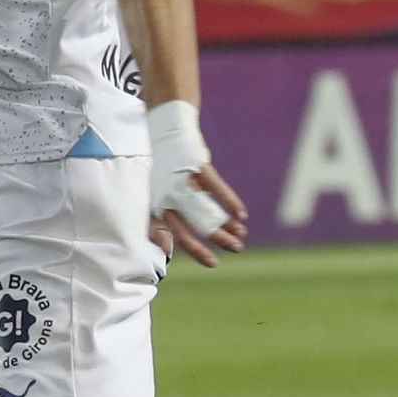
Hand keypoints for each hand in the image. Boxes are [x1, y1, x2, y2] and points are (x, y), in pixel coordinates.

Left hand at [145, 102, 248, 266]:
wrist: (167, 134)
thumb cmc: (162, 174)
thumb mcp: (156, 198)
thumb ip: (160, 226)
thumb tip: (166, 251)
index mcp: (159, 205)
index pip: (177, 233)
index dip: (196, 250)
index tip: (213, 263)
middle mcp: (169, 194)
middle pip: (197, 222)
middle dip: (219, 238)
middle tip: (237, 249)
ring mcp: (184, 180)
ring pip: (208, 207)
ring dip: (227, 222)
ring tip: (241, 234)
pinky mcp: (198, 167)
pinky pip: (216, 187)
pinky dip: (229, 201)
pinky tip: (241, 214)